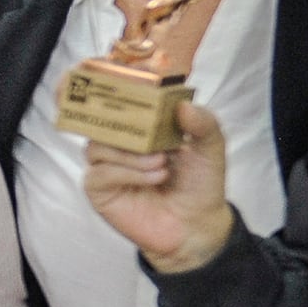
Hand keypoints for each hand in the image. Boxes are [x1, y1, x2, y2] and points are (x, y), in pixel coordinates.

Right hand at [82, 99, 234, 271]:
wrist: (197, 225)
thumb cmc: (200, 185)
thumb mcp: (211, 149)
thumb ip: (204, 124)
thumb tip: (184, 105)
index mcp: (141, 127)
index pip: (118, 102)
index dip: (115, 89)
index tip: (128, 80)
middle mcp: (119, 144)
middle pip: (98, 121)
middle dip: (121, 120)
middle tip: (145, 126)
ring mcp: (106, 166)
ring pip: (96, 146)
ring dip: (130, 154)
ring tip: (160, 162)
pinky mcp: (99, 190)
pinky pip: (98, 172)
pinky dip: (126, 172)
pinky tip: (154, 177)